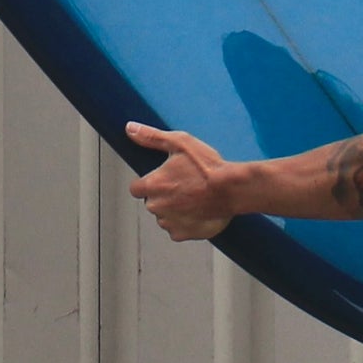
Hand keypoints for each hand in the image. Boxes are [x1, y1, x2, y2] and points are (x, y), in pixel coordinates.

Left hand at [125, 122, 236, 240]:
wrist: (232, 189)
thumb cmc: (206, 166)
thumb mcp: (179, 142)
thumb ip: (151, 137)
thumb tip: (130, 129)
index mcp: (153, 185)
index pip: (136, 188)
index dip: (149, 182)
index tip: (162, 178)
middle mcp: (157, 207)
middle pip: (152, 201)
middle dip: (163, 195)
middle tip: (182, 184)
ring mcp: (170, 222)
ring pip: (164, 216)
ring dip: (173, 209)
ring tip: (192, 197)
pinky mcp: (183, 234)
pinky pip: (176, 229)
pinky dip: (184, 222)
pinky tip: (196, 210)